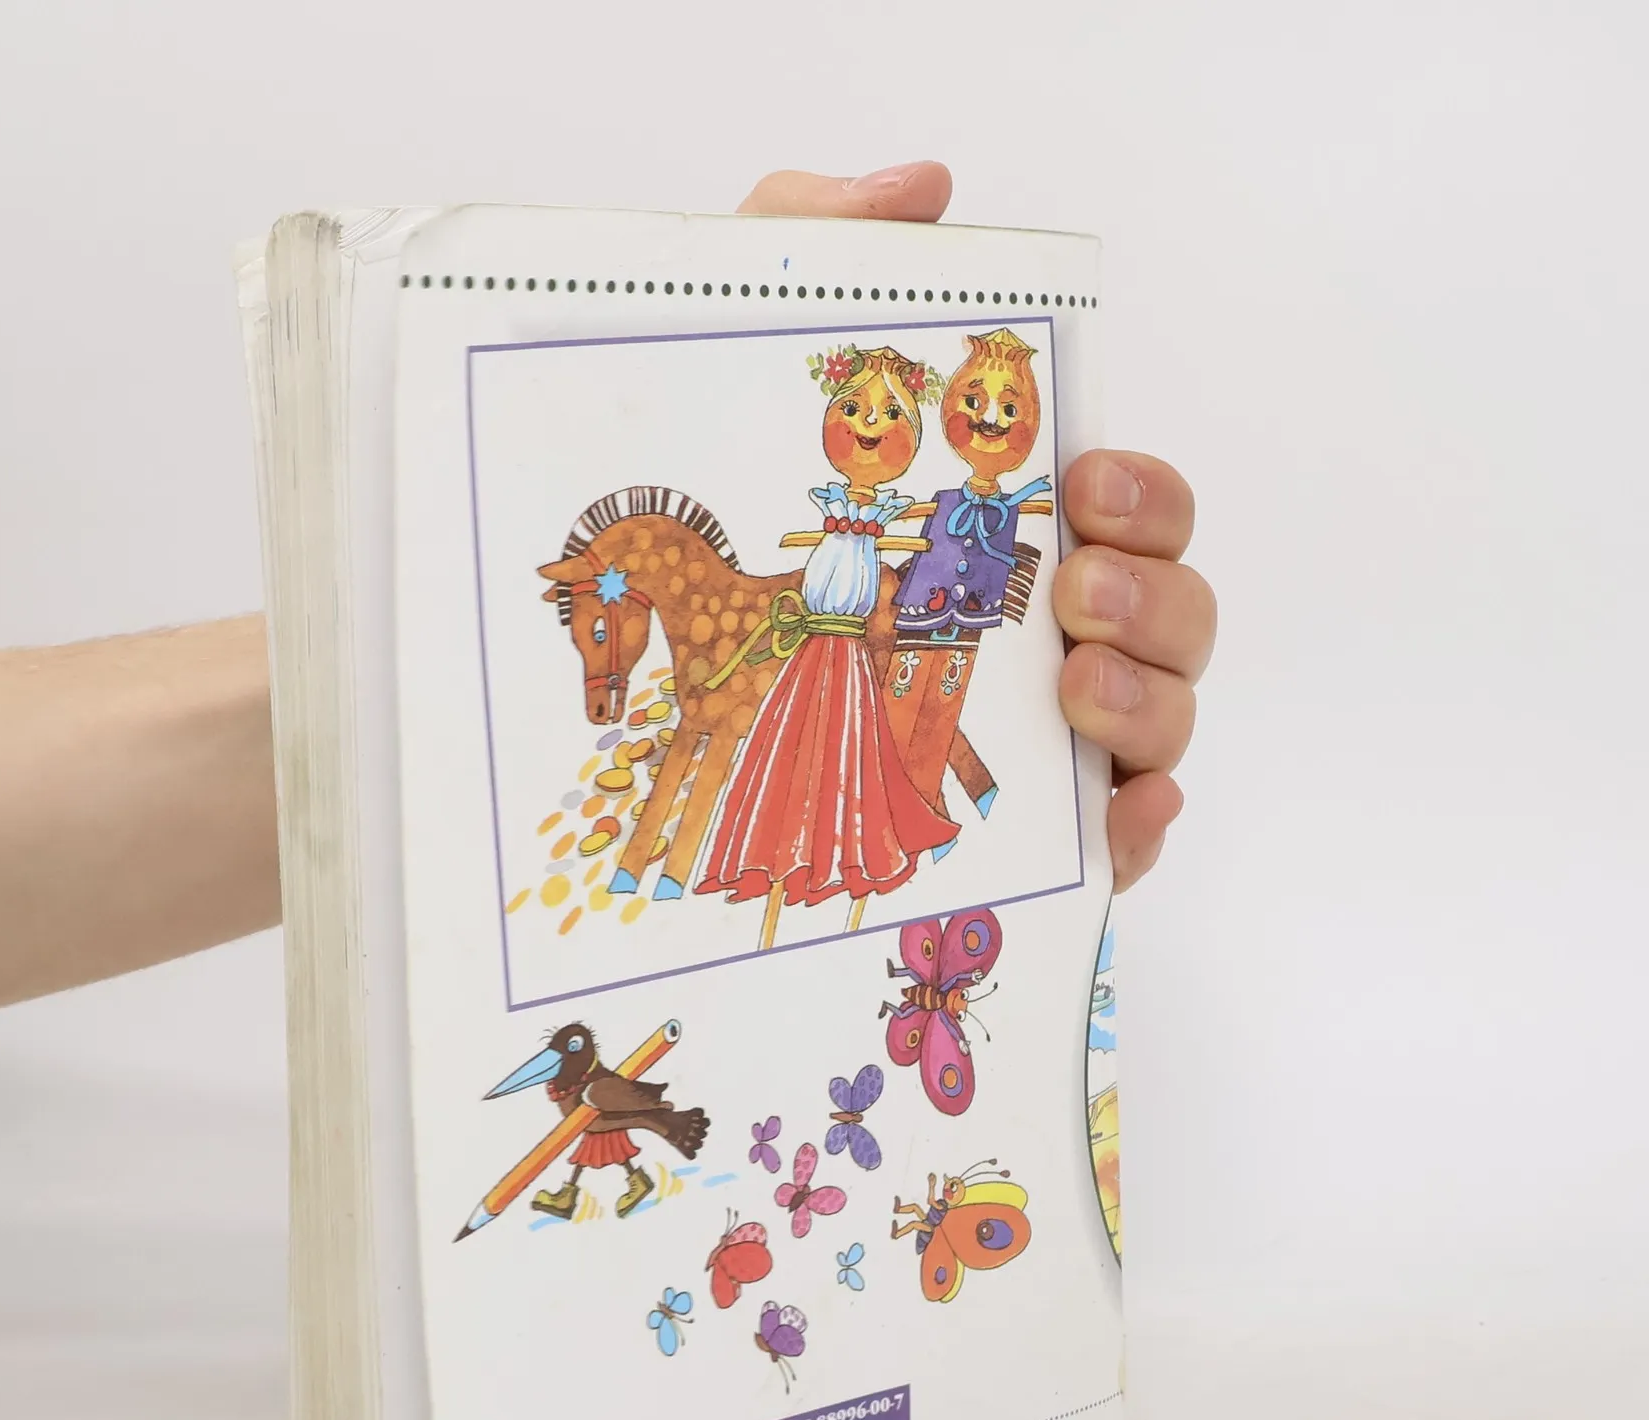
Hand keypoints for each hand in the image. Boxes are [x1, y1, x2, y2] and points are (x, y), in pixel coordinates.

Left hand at [738, 163, 1212, 890]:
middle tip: (1079, 589)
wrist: (630, 699)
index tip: (1085, 488)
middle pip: (1176, 614)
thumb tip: (923, 190)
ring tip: (1075, 688)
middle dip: (1156, 593)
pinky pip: (1121, 841)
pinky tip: (1123, 807)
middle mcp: (1049, 637)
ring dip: (1149, 698)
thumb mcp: (744, 373)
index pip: (1135, 510)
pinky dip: (1142, 823)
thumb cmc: (718, 537)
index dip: (1144, 496)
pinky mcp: (1023, 842)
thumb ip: (820, 248)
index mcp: (1010, 539)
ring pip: (1163, 721)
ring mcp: (1045, 744)